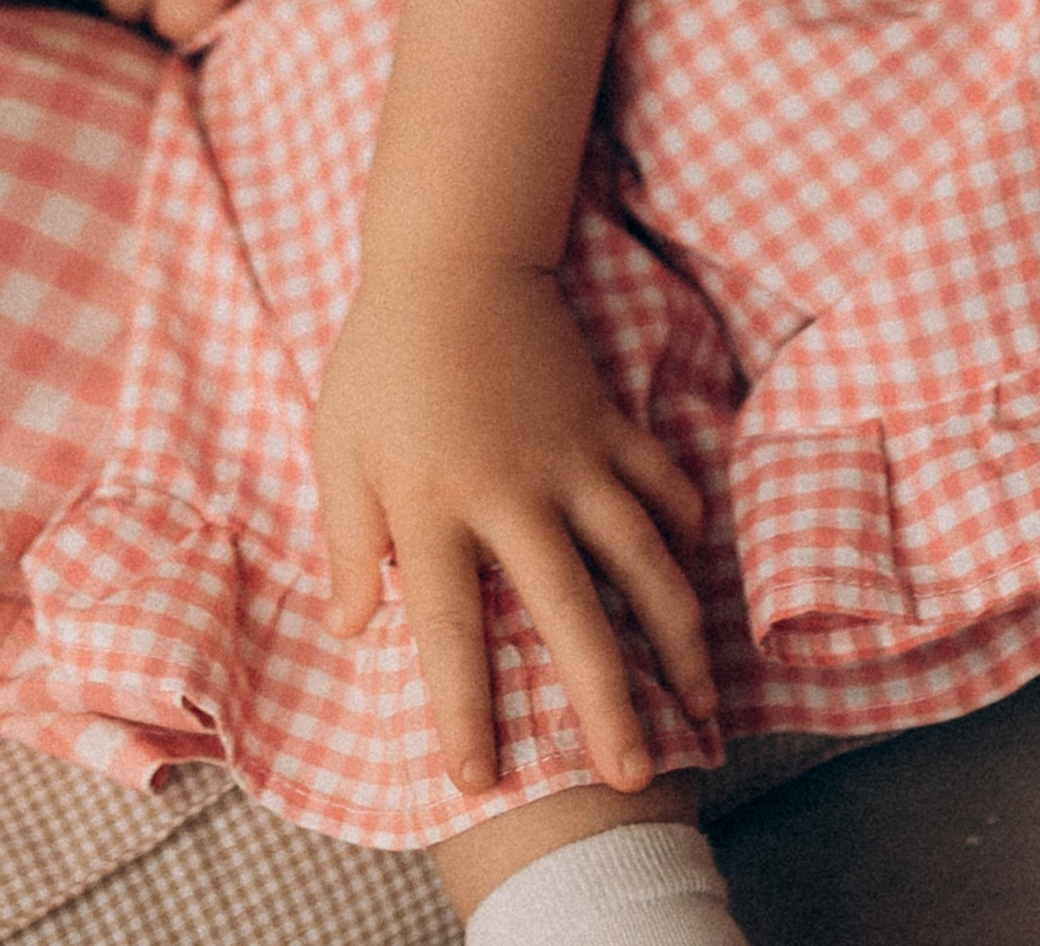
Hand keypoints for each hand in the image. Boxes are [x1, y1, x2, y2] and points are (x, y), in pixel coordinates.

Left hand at [314, 257, 713, 797]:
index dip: (463, 711)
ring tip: (701, 709)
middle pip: (570, 615)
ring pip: (643, 562)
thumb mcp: (339, 448)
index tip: (477, 782)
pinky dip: (686, 537)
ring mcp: (572, 459)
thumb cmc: (382, 361)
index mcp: (433, 506)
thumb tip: (350, 631)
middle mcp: (512, 494)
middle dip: (606, 704)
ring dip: (676, 641)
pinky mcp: (609, 426)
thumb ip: (348, 543)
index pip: (449, 630)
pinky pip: (663, 489)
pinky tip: (699, 587)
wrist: (452, 258)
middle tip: (631, 780)